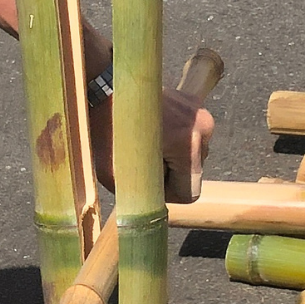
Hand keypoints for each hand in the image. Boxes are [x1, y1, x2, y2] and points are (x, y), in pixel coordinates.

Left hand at [89, 87, 213, 202]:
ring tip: (143, 142)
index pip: (190, 193)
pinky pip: (187, 136)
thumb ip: (144, 201)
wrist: (102, 86)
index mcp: (190, 145)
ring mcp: (199, 112)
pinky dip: (170, 139)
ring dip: (170, 157)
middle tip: (140, 158)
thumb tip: (157, 217)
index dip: (166, 194)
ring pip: (190, 157)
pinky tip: (149, 130)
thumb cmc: (104, 131)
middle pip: (192, 174)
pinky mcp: (192, 102)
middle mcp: (202, 127)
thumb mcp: (118, 179)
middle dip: (169, 173)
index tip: (145, 179)